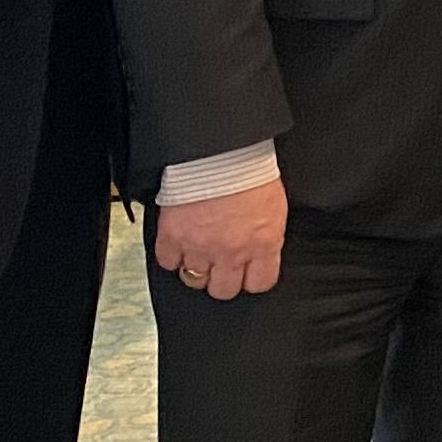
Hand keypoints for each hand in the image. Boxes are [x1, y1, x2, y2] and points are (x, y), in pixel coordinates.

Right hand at [153, 177, 289, 299]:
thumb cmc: (250, 172)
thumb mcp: (274, 208)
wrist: (220, 152)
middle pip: (224, 290)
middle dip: (222, 278)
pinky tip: (179, 243)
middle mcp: (232, 253)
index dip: (251, 278)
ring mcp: (200, 248)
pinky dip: (171, 255)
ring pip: (194, 280)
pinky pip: (167, 262)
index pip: (260, 283)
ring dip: (196, 267)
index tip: (247, 272)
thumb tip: (261, 251)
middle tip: (220, 262)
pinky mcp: (173, 237)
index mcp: (262, 244)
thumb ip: (266, 237)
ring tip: (199, 250)